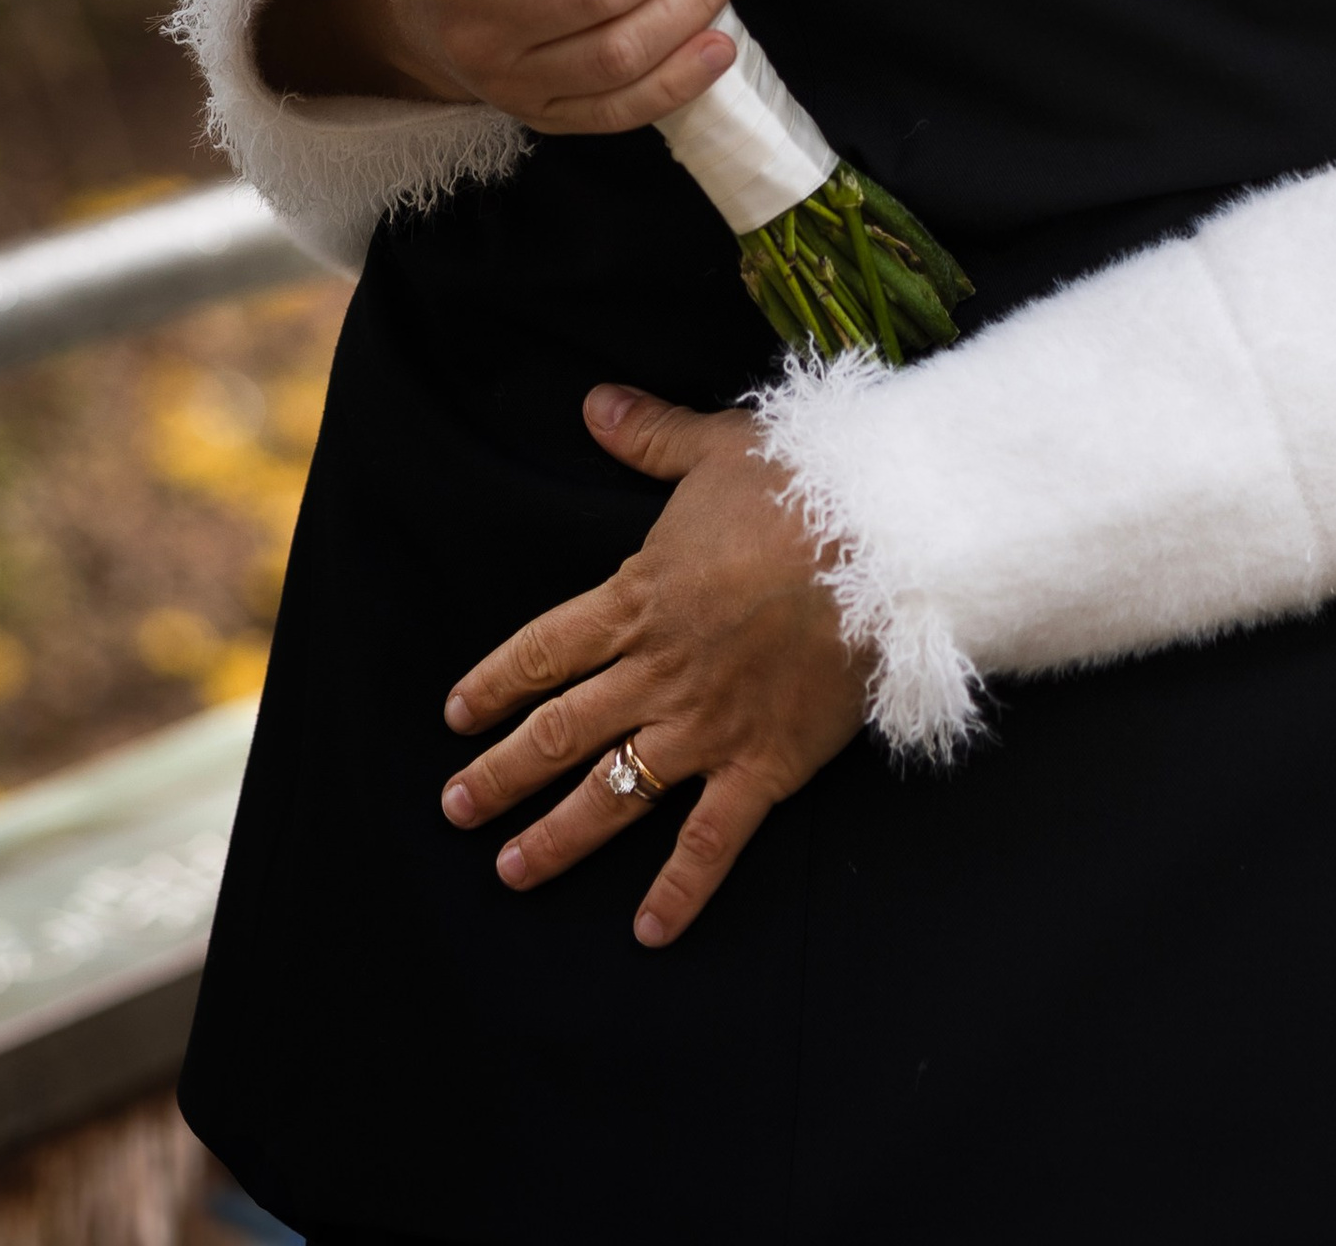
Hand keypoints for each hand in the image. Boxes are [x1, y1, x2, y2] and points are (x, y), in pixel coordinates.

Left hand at [440, 385, 869, 944]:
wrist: (881, 543)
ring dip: (555, 837)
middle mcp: (656, 672)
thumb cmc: (802, 488)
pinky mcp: (763, 765)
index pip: (544, 651)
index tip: (457, 714)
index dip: (494, 683)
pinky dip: (678, 891)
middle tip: (454, 809)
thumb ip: (649, 433)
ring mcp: (706, 726)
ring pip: (612, 793)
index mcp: (638, 599)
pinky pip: (709, 840)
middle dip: (499, 773)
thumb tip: (593, 403)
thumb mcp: (718, 447)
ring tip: (510, 871)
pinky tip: (647, 932)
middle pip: (560, 730)